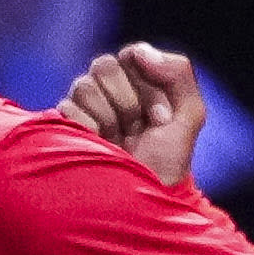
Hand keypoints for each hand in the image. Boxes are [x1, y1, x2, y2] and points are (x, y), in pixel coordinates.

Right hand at [56, 40, 206, 188]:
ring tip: (117, 142)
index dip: (146, 85)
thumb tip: (138, 51)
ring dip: (107, 117)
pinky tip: (99, 148)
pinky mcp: (64, 127)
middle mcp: (108, 93)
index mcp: (138, 85)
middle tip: (136, 129)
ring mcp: (84, 109)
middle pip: (104, 64)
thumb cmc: (166, 163)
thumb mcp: (189, 116)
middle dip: (126, 100)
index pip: (131, 56)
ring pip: (84, 84)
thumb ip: (178, 72)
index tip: (161, 118)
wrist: (140, 203)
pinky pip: (67, 107)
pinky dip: (88, 128)